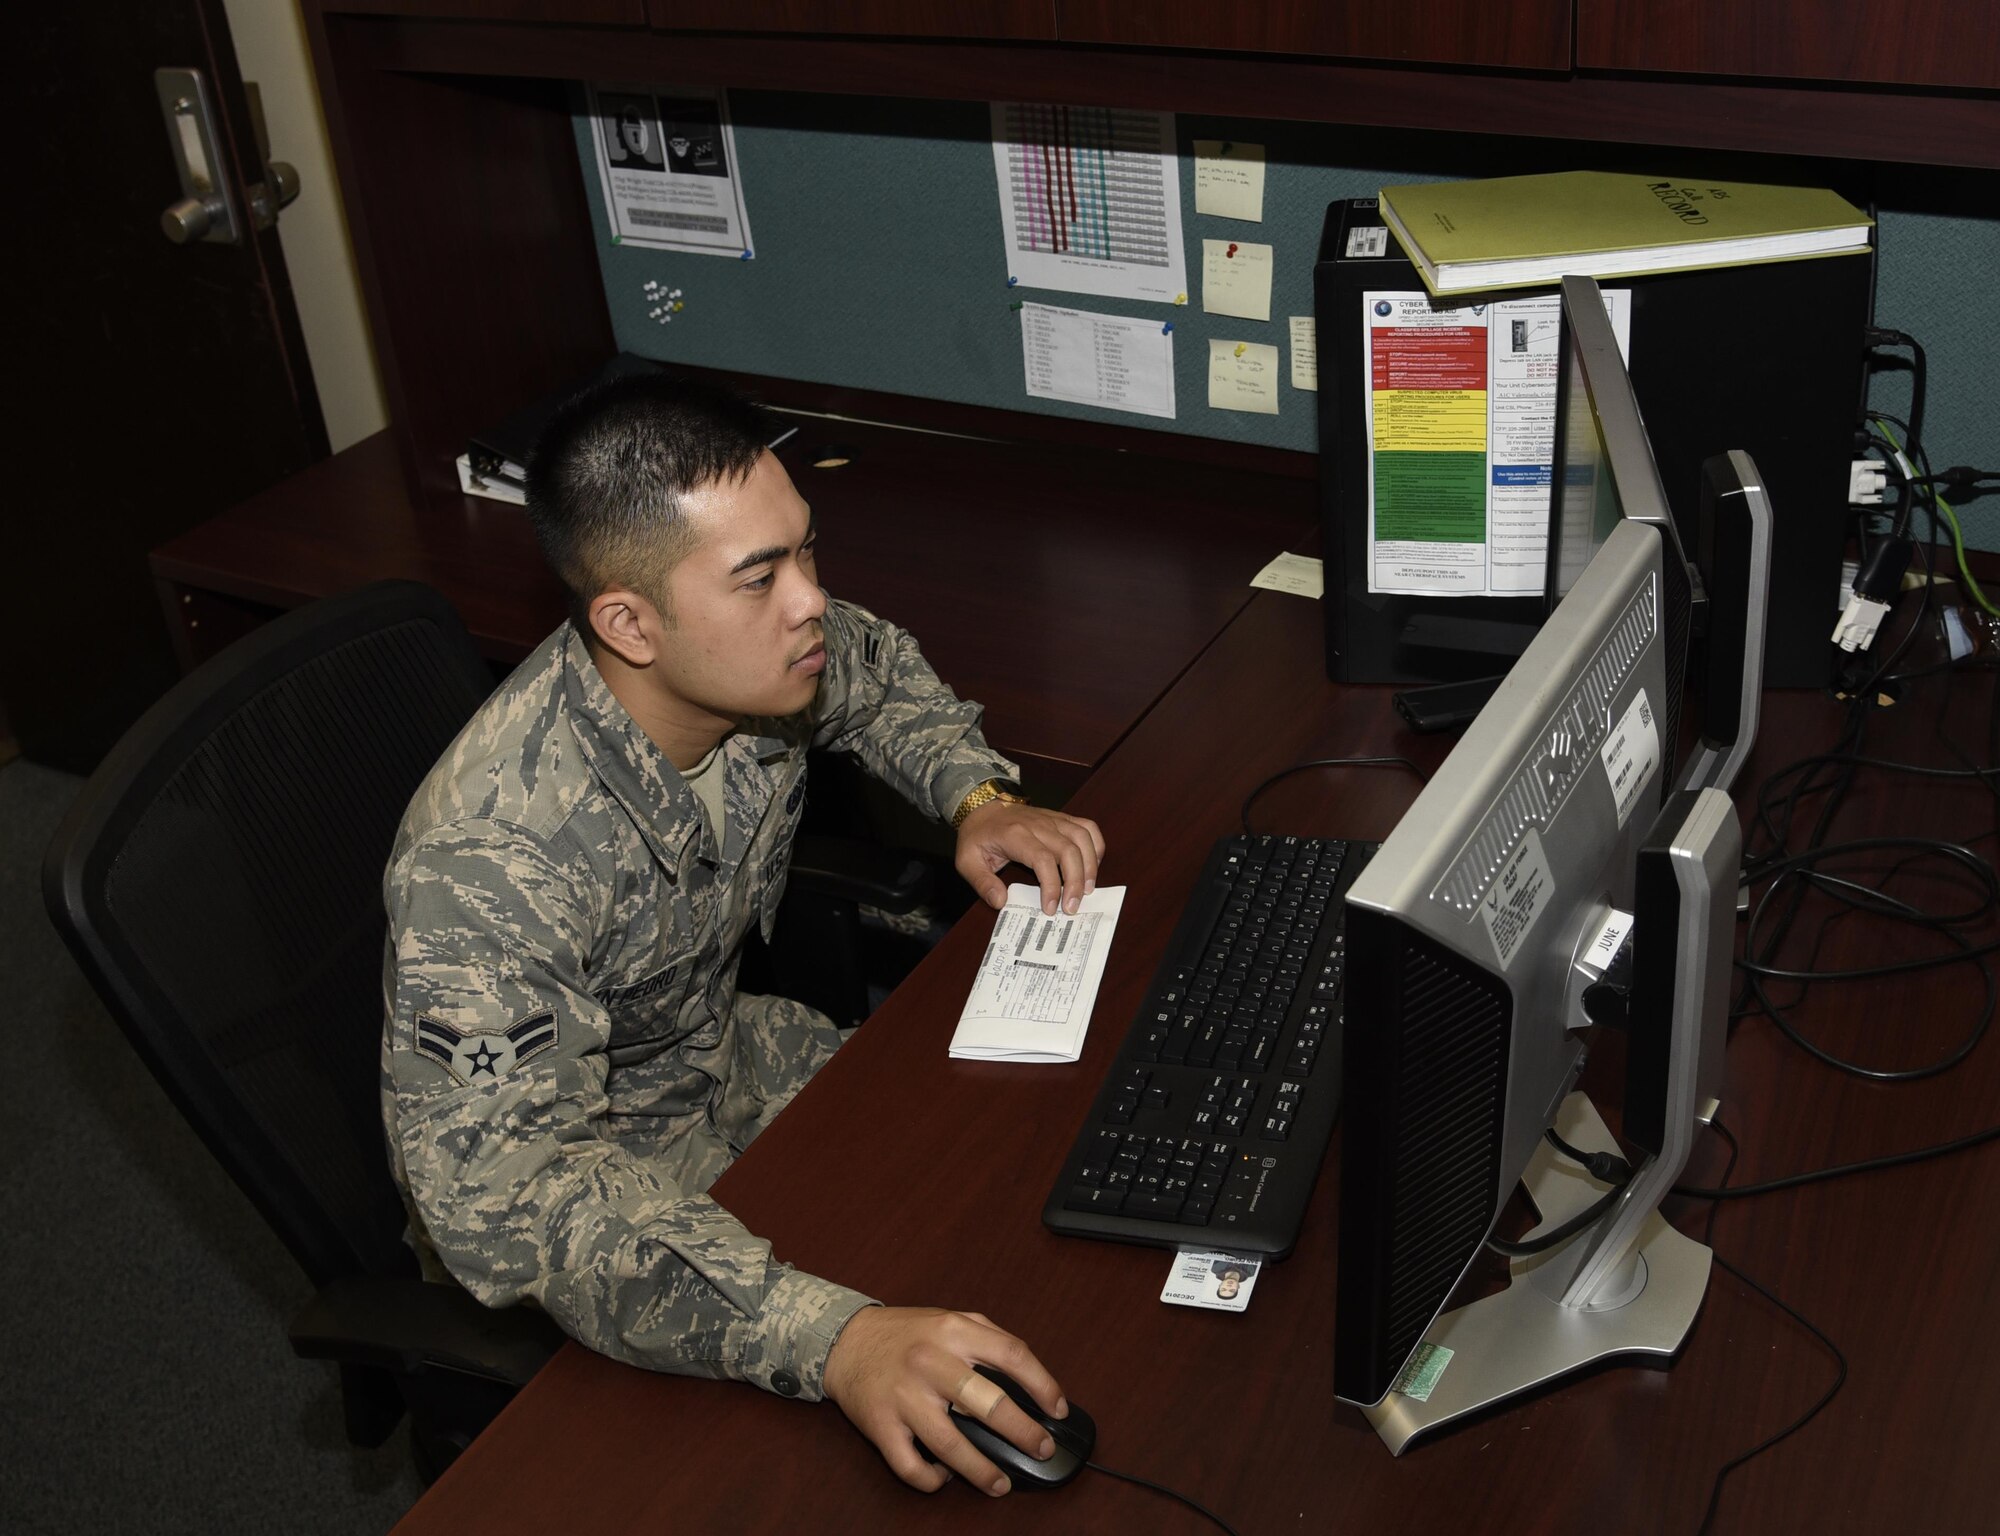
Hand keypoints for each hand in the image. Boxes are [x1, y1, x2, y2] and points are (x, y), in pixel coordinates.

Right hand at [821, 1306, 1067, 1495]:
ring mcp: (904, 1397)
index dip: (1043, 1384)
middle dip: (1023, 1433)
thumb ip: (988, 1340)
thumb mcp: (950, 1319)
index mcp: (953, 1331)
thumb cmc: (906, 1334)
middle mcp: (931, 1362)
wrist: (846, 1340)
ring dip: (982, 1471)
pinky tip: (945, 1478)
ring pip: (951, 1445)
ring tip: (1000, 1485)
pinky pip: (910, 1466)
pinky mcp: (881, 1426)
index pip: (1012, 1355)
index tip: (1058, 1410)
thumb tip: (1032, 1381)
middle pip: (988, 1404)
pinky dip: (932, 1480)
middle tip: (1041, 1449)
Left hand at [955, 802, 1104, 914]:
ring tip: (1086, 890)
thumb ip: (982, 883)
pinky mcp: (1061, 818)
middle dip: (1075, 882)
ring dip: (1090, 865)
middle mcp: (1039, 824)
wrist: (982, 808)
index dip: (1051, 886)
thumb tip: (1001, 902)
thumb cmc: (977, 836)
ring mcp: (1053, 819)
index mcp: (1015, 835)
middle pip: (1068, 850)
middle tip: (1072, 906)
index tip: (1050, 908)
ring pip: (1083, 837)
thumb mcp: (966, 861)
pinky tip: (1092, 865)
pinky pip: (1087, 827)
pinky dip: (1096, 846)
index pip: (1042, 859)